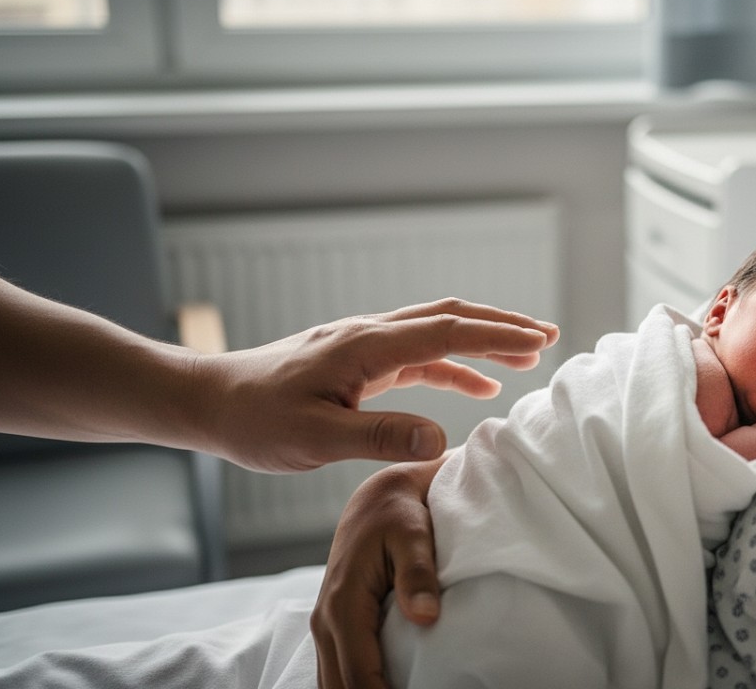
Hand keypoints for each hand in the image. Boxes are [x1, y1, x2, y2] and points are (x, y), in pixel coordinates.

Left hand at [193, 298, 558, 472]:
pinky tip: (474, 388)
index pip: (447, 331)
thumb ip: (379, 435)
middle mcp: (369, 335)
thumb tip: (441, 436)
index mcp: (365, 346)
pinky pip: (417, 356)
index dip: (498, 335)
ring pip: (436, 331)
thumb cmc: (255, 422)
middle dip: (501, 325)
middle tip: (547, 338)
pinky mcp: (356, 362)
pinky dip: (453, 365)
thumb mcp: (315, 438)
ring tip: (526, 358)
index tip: (541, 340)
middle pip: (450, 317)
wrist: (208, 402)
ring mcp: (363, 346)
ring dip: (481, 342)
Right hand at [311, 456, 446, 688]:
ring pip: (333, 683)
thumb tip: (425, 616)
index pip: (358, 675)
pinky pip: (337, 670)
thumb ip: (419, 574)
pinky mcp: (336, 626)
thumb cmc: (400, 512)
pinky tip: (383, 686)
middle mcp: (327, 620)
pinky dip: (355, 685)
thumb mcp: (414, 534)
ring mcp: (327, 625)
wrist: (381, 496)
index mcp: (344, 604)